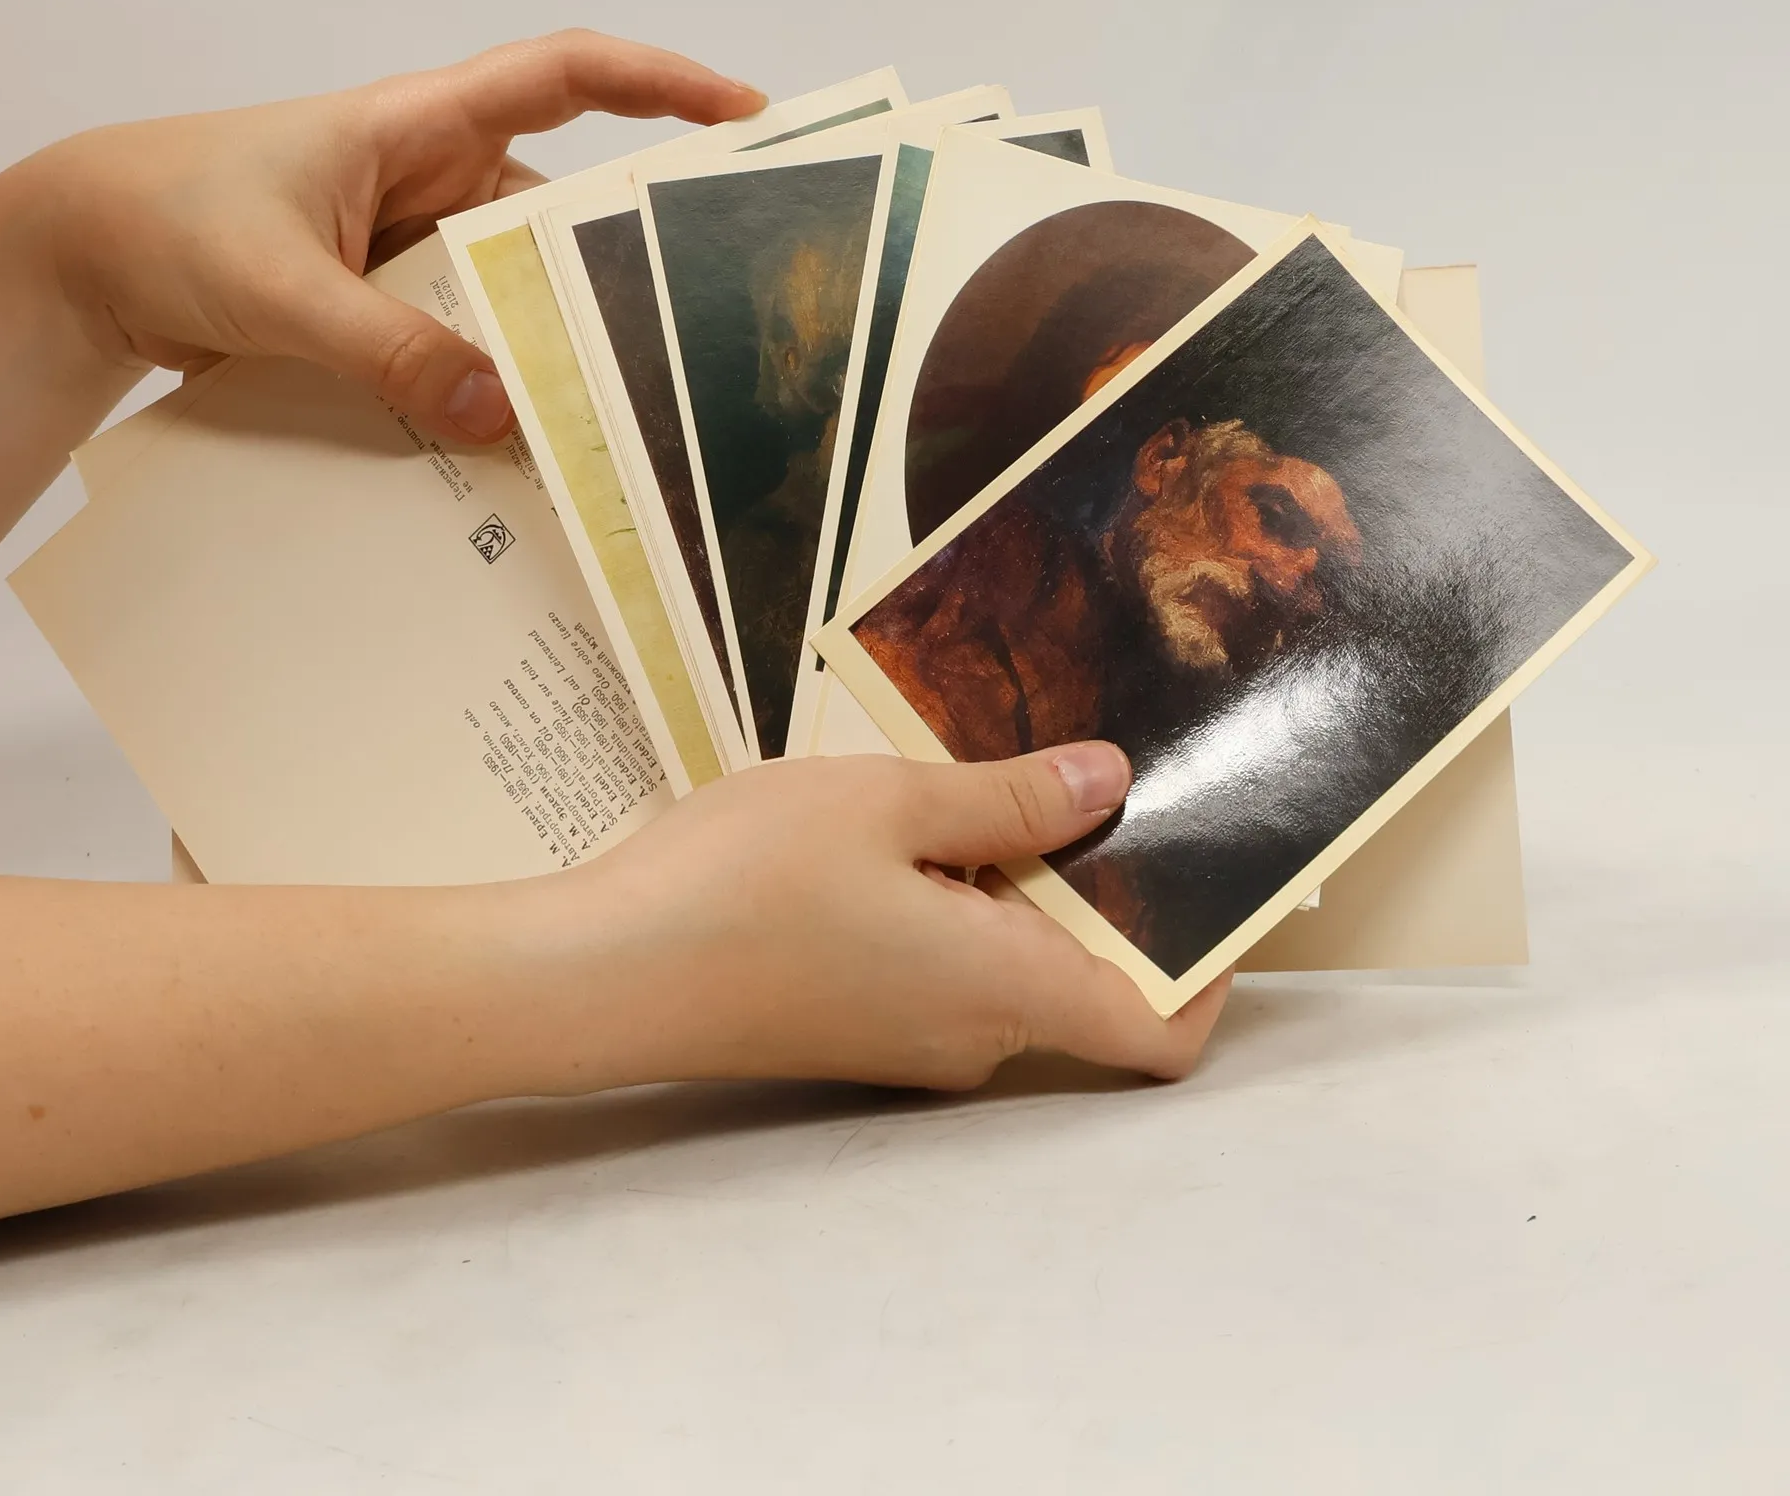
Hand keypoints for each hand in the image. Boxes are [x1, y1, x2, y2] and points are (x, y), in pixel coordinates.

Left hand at [23, 29, 763, 442]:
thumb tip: (503, 416)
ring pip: (512, 287)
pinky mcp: (381, 302)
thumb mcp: (280, 287)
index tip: (745, 114)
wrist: (72, 259)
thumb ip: (388, 349)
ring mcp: (406, 244)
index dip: (660, 81)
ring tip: (617, 413)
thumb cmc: (165, 221)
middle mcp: (428, 177)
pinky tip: (515, 443)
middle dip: (626, 258)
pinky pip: (462, 335)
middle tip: (705, 323)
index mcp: (416, 125)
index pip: (563, 74)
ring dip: (550, 341)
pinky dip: (488, 378)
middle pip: (559, 208)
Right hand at [559, 741, 1232, 1090]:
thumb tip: (1111, 784)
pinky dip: (952, 899)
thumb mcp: (886, 803)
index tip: (1207, 869)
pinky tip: (899, 823)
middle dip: (1097, 881)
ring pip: (1009, 961)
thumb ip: (1009, 798)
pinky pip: (946, 966)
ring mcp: (909, 1042)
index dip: (1211, 966)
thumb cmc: (743, 884)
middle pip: (1089, 978)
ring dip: (1012, 880)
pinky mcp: (855, 1026)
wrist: (599, 976)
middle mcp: (975, 1037)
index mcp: (1007, 989)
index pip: (1162, 1031)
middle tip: (1077, 766)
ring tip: (969, 773)